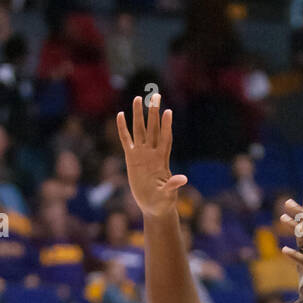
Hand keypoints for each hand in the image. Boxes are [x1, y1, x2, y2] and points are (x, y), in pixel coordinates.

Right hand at [116, 94, 187, 218]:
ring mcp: (142, 155)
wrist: (154, 207)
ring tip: (138, 98)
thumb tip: (182, 179)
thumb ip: (172, 185)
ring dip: (139, 115)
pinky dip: (123, 129)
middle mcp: (152, 154)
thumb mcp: (168, 195)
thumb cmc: (163, 202)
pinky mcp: (131, 159)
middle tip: (156, 95)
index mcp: (161, 161)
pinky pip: (126, 141)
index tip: (168, 112)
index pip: (165, 139)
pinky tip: (120, 115)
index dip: (166, 126)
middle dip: (154, 113)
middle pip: (153, 129)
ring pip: (140, 130)